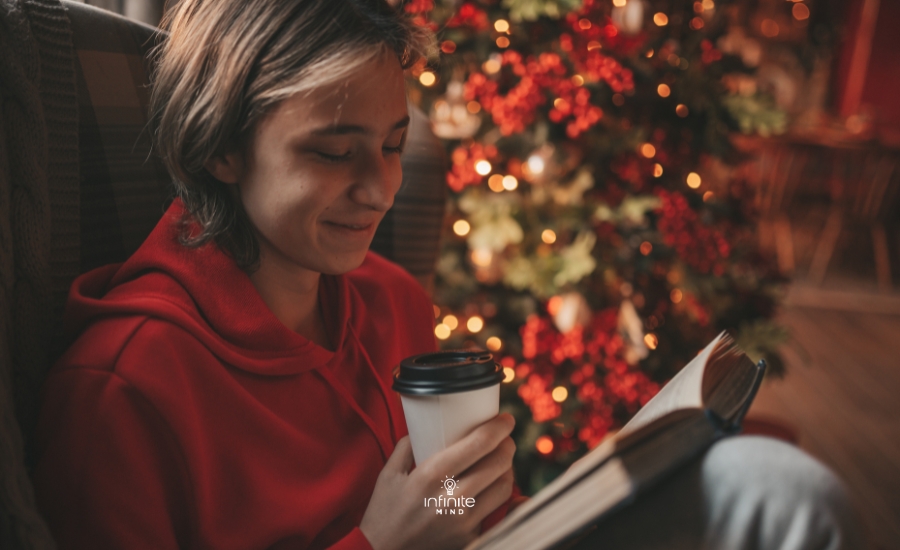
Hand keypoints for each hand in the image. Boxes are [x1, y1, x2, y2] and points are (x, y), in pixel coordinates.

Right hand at [359, 413, 516, 549]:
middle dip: (507, 446)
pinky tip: (499, 486)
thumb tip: (427, 426)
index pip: (479, 444)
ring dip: (507, 469)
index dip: (499, 428)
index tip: (506, 419)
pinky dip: (503, 497)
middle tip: (504, 439)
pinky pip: (498, 512)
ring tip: (500, 461)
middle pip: (498, 464)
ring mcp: (463, 522)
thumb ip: (407, 445)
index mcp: (431, 475)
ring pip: (504, 487)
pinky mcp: (469, 538)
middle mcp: (452, 499)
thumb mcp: (388, 473)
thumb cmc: (384, 511)